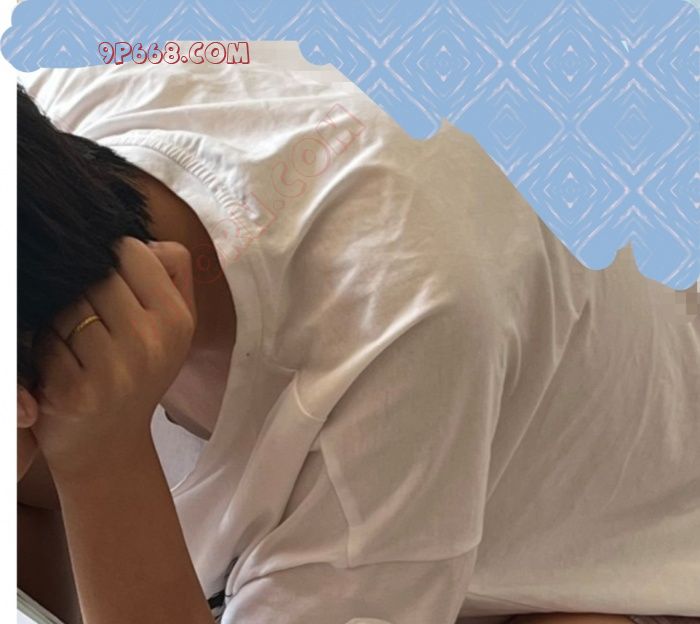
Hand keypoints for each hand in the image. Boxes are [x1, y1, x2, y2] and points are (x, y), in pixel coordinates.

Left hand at [29, 237, 195, 480]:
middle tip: (95, 317)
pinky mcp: (73, 391)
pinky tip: (62, 364)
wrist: (111, 444)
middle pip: (96, 275)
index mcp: (178, 320)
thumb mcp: (175, 324)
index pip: (133, 250)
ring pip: (67, 304)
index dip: (116, 257)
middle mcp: (151, 343)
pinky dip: (45, 347)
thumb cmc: (141, 371)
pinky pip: (45, 339)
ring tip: (78, 341)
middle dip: (87, 288)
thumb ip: (171, 272)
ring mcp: (113, 369)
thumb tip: (142, 239)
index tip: (115, 281)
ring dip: (63, 317)